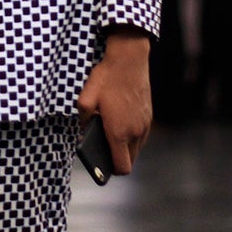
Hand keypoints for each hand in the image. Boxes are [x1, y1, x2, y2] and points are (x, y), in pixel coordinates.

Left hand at [77, 29, 151, 175]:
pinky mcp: (149, 115)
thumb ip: (83, 122)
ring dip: (126, 148)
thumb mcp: (85, 100)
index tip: (102, 167)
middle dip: (117, 160)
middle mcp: (135, 132)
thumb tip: (83, 132)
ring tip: (111, 138)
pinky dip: (132, 136)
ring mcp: (145, 124)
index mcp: (119, 133)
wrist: (129, 59)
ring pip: (137, 148)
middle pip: (130, 160)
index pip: (122, 167)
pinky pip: (141, 135)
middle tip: (103, 151)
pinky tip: (120, 125)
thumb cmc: (106, 79)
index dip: (111, 171)